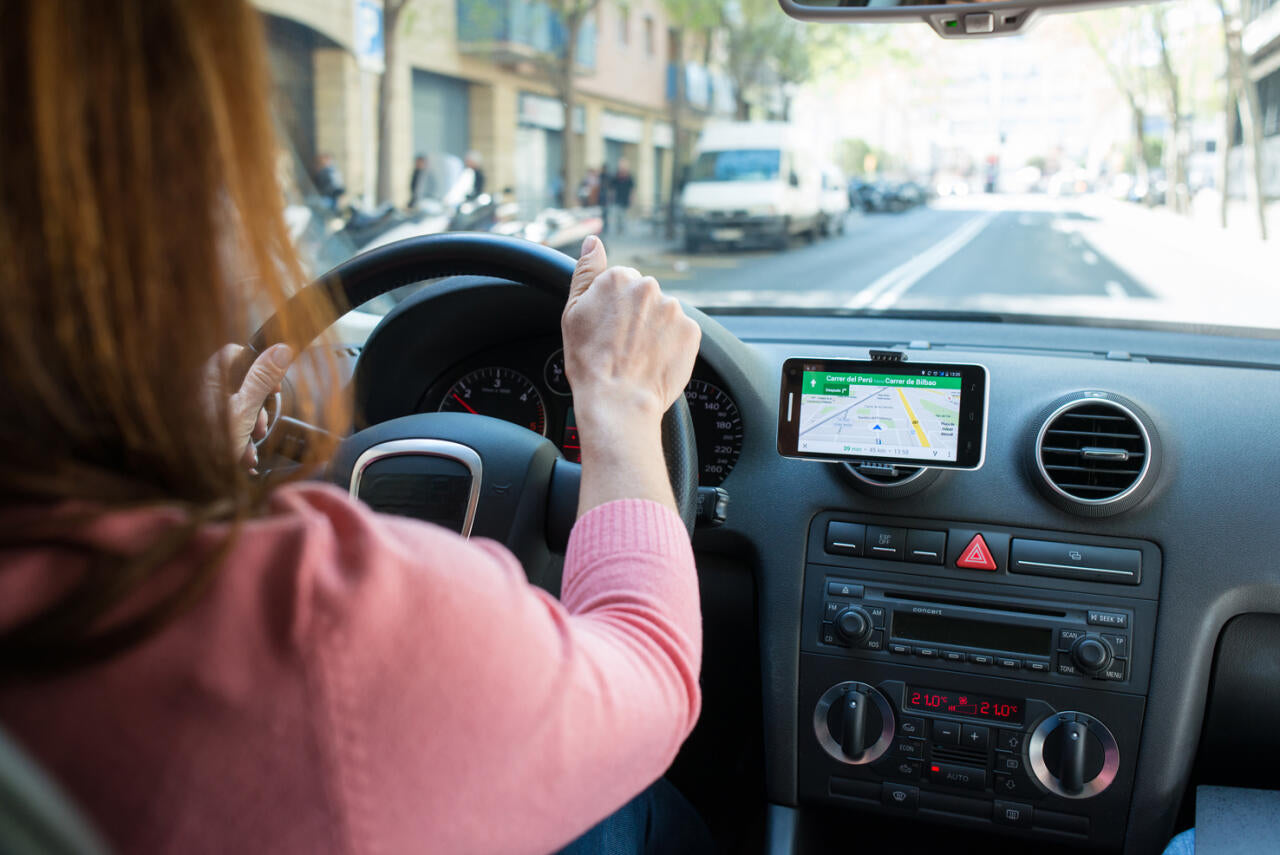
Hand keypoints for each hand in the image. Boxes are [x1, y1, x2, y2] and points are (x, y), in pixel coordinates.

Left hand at [202, 343, 292, 470]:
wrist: (186, 480)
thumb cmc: (211, 443)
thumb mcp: (245, 410)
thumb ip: (263, 379)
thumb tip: (282, 348)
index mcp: (208, 378)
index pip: (235, 353)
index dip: (259, 364)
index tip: (274, 386)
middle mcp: (201, 389)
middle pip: (238, 382)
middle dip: (256, 405)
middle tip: (261, 426)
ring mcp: (199, 409)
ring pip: (234, 406)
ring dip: (248, 427)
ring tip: (250, 450)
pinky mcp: (200, 427)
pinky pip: (224, 424)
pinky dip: (236, 438)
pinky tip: (241, 457)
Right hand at [562, 236, 700, 427]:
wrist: (617, 400)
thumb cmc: (589, 362)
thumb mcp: (573, 312)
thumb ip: (585, 271)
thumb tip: (593, 241)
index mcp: (618, 278)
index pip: (622, 283)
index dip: (614, 308)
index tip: (610, 328)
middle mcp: (648, 287)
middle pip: (645, 297)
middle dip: (638, 316)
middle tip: (624, 345)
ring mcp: (673, 309)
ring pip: (665, 315)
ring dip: (656, 330)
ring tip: (640, 355)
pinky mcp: (692, 331)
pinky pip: (682, 333)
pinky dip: (672, 345)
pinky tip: (655, 360)